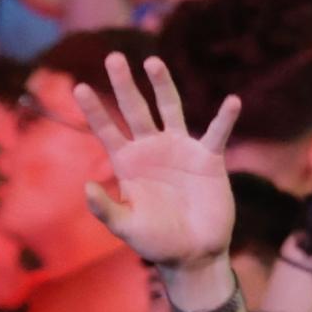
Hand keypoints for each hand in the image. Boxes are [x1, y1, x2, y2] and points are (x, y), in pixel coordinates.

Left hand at [67, 48, 244, 278]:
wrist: (194, 254)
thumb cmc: (156, 242)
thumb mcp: (126, 227)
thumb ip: (105, 208)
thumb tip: (86, 186)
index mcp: (127, 163)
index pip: (106, 130)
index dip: (94, 110)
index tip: (79, 87)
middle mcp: (151, 149)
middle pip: (135, 109)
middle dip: (124, 84)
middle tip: (113, 57)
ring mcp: (180, 150)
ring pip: (170, 109)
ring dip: (162, 85)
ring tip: (152, 61)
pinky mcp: (208, 159)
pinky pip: (217, 133)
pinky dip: (225, 118)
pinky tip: (232, 101)